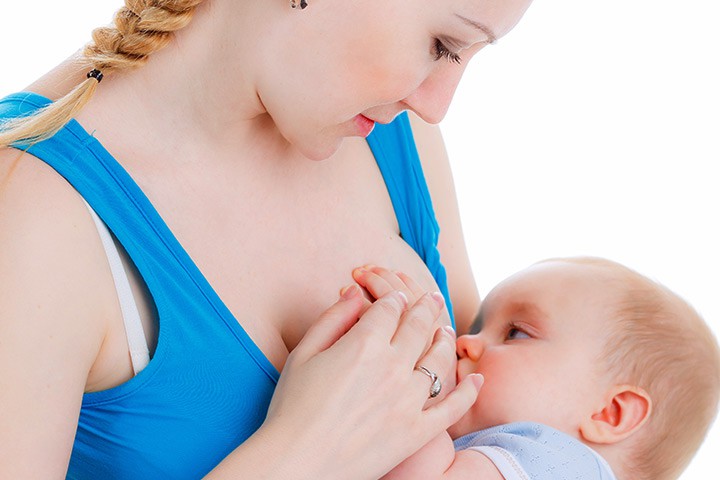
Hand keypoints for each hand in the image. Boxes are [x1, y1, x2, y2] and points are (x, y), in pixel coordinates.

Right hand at [259, 285, 482, 479]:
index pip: (389, 308)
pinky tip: (476, 378)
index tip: (395, 296)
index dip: (392, 298)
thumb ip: (333, 318)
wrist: (298, 463)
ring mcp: (409, 400)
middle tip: (433, 298)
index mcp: (364, 344)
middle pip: (418, 326)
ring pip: (438, 359)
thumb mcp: (303, 354)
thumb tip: (355, 292)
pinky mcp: (418, 431)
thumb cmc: (292, 409)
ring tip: (446, 331)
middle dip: (426, 307)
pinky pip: (453, 406)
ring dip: (445, 339)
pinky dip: (468, 390)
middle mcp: (393, 367)